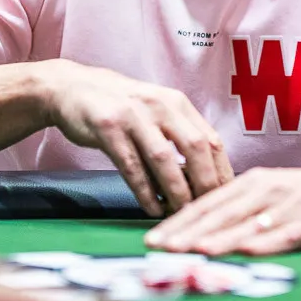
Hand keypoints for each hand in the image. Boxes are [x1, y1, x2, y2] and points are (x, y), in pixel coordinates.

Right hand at [44, 61, 233, 216]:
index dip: (222, 171)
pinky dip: (145, 192)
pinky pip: (132, 166)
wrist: (73, 87)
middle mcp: (160, 105)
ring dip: (176, 191)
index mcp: (177, 103)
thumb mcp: (156, 111)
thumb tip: (203, 178)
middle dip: (206, 182)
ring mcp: (133, 115)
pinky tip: (152, 209)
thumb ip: (178, 137)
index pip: (211, 139)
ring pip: (163, 159)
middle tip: (208, 209)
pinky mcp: (108, 128)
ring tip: (181, 213)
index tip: (227, 198)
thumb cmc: (121, 106)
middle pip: (195, 147)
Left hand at [144, 164, 300, 256]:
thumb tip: (202, 226)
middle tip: (159, 248)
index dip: (178, 222)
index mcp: (252, 183)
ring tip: (192, 251)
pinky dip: (262, 243)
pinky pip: (282, 236)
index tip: (153, 238)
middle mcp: (264, 191)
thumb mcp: (270, 191)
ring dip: (217, 239)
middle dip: (186, 233)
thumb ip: (239, 206)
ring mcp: (287, 208)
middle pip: (219, 215)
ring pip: (245, 225)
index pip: (207, 204)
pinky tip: (245, 251)